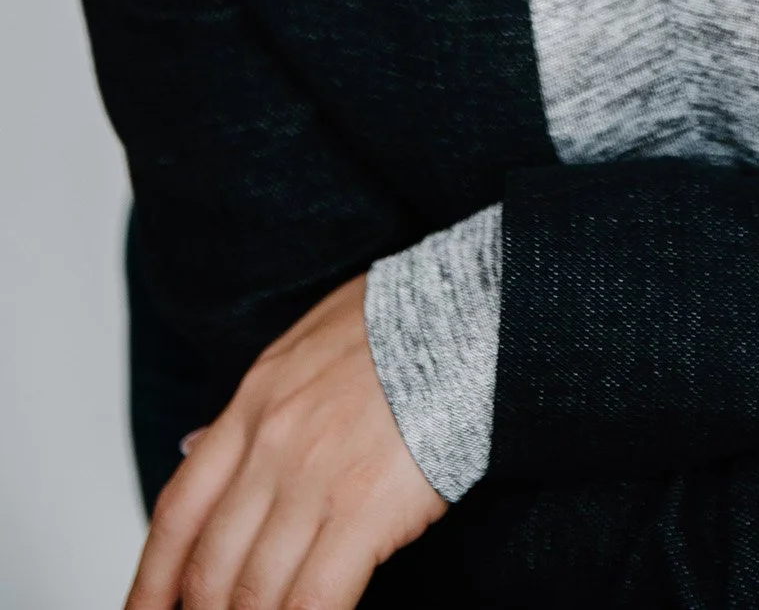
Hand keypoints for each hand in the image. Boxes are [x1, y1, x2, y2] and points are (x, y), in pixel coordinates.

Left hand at [125, 273, 446, 609]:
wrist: (472, 313)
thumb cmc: (400, 324)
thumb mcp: (303, 346)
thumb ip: (249, 405)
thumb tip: (189, 448)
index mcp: (252, 404)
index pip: (178, 512)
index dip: (151, 582)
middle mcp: (271, 446)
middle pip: (209, 566)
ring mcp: (315, 480)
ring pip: (254, 593)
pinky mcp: (365, 509)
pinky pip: (316, 599)